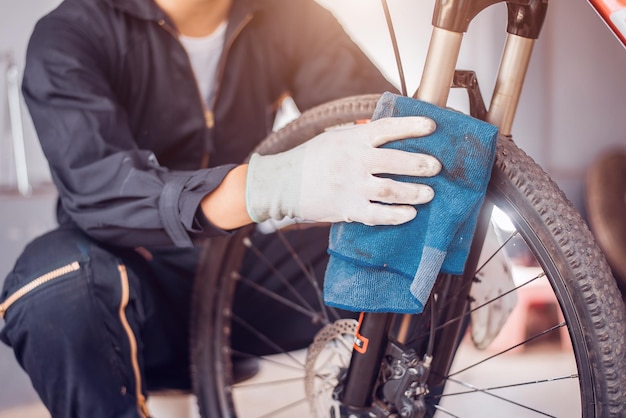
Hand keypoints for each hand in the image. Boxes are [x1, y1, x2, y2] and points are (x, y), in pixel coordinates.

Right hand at [245, 116, 440, 225]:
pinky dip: (397, 215)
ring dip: (415, 192)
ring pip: (392, 190)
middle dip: (421, 165)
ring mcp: (352, 186)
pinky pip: (378, 215)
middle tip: (436, 167)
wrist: (283, 183)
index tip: (432, 126)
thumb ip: (361, 137)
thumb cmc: (312, 159)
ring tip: (429, 193)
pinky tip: (410, 214)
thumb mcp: (335, 138)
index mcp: (353, 139)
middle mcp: (355, 161)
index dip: (412, 126)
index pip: (388, 128)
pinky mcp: (348, 209)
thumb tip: (392, 134)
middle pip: (397, 162)